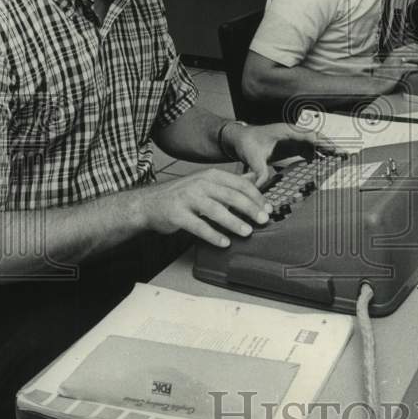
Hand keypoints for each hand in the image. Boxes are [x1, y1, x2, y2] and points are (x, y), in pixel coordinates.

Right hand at [141, 167, 271, 247]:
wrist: (149, 203)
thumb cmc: (181, 195)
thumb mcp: (206, 182)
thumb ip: (229, 183)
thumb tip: (254, 179)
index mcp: (210, 176)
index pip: (239, 184)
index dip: (256, 196)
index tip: (268, 208)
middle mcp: (200, 184)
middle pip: (231, 196)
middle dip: (250, 208)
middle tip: (263, 220)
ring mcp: (187, 198)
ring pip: (216, 210)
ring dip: (234, 222)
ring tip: (247, 231)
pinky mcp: (177, 214)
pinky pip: (198, 226)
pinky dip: (213, 235)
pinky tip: (224, 242)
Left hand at [227, 121, 337, 186]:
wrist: (240, 139)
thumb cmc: (246, 142)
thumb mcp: (251, 157)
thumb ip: (258, 171)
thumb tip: (259, 187)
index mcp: (285, 131)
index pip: (309, 135)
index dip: (322, 143)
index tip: (333, 150)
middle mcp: (293, 134)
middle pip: (316, 138)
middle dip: (330, 147)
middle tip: (344, 156)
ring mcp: (294, 140)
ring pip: (315, 144)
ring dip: (326, 152)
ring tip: (340, 161)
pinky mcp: (293, 147)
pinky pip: (310, 151)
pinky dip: (319, 157)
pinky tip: (324, 166)